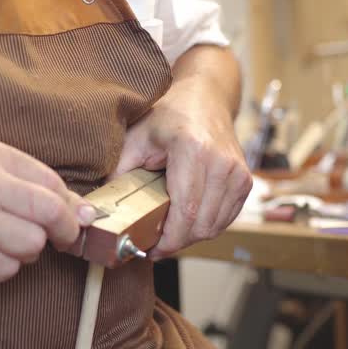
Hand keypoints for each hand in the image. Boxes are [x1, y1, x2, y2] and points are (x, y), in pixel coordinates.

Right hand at [0, 134, 98, 281]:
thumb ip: (14, 170)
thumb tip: (70, 201)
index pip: (50, 181)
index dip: (70, 203)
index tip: (75, 216)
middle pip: (50, 214)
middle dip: (65, 230)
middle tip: (63, 237)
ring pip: (31, 246)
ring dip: (29, 250)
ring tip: (10, 241)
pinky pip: (4, 270)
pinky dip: (4, 267)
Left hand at [115, 81, 251, 258]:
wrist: (205, 98)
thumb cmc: (168, 116)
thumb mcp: (136, 137)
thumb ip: (119, 171)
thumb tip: (102, 207)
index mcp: (193, 150)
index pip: (186, 211)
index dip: (169, 240)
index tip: (150, 250)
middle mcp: (221, 162)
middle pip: (201, 224)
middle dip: (176, 242)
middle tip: (154, 245)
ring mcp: (238, 172)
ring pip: (214, 226)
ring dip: (190, 236)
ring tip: (168, 232)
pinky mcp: (245, 181)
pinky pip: (225, 219)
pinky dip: (206, 226)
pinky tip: (187, 221)